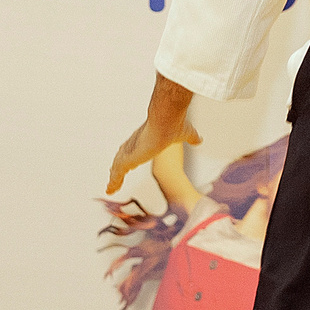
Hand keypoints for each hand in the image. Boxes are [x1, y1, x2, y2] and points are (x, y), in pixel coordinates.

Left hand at [106, 74, 203, 194]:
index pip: (134, 150)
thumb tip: (199, 140)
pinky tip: (110, 189)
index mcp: (145, 139)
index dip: (130, 158)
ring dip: (114, 178)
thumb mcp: (186, 134)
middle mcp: (134, 144)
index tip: (128, 163)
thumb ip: (191, 138)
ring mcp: (130, 151)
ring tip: (110, 188)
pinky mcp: (128, 158)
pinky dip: (113, 181)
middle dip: (118, 169)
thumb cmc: (175, 124)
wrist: (168, 120)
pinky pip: (117, 173)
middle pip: (123, 159)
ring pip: (117, 167)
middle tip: (114, 178)